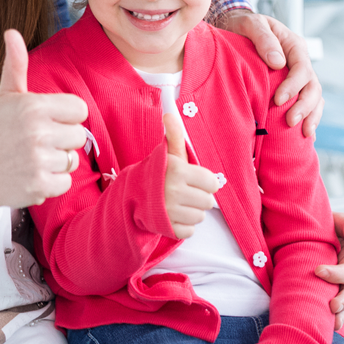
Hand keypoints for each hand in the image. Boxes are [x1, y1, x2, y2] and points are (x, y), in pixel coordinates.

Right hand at [0, 30, 88, 221]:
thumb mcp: (5, 97)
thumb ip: (16, 65)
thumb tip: (12, 32)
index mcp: (33, 106)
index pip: (79, 109)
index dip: (66, 116)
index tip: (47, 121)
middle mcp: (37, 131)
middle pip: (79, 135)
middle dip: (62, 140)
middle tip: (37, 142)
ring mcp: (38, 160)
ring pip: (73, 159)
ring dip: (57, 162)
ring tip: (33, 158)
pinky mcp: (40, 185)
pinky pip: (66, 182)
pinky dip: (52, 182)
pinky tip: (32, 175)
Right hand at [161, 96, 220, 239]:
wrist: (131, 196)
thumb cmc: (156, 174)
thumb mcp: (167, 155)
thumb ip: (174, 136)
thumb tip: (169, 112)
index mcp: (178, 171)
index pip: (212, 182)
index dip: (205, 182)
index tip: (194, 180)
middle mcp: (174, 191)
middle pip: (208, 202)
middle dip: (199, 197)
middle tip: (185, 192)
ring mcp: (170, 212)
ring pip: (200, 217)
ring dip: (192, 212)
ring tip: (178, 204)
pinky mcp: (167, 228)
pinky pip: (189, 231)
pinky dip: (184, 226)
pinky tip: (174, 216)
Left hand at [215, 10, 323, 136]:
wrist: (237, 28)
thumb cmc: (244, 25)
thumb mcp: (252, 24)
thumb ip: (264, 39)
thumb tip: (277, 62)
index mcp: (294, 46)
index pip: (302, 68)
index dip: (293, 86)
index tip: (278, 99)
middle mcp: (300, 62)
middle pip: (313, 86)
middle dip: (305, 106)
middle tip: (290, 121)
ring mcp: (298, 76)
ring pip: (314, 97)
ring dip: (311, 116)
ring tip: (304, 133)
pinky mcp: (292, 88)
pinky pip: (307, 104)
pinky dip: (309, 118)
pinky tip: (306, 136)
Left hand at [317, 212, 343, 325]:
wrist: (305, 230)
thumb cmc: (323, 223)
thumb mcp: (338, 219)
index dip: (337, 273)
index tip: (317, 271)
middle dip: (343, 300)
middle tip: (330, 306)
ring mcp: (339, 284)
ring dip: (341, 314)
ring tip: (333, 324)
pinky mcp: (328, 291)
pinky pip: (335, 309)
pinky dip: (334, 320)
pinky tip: (328, 328)